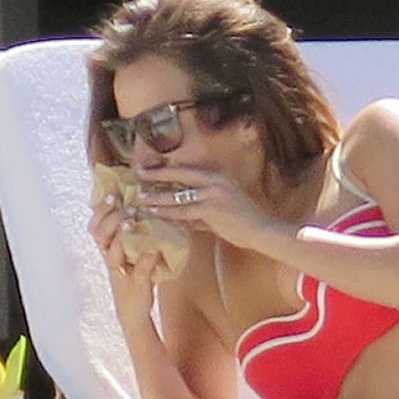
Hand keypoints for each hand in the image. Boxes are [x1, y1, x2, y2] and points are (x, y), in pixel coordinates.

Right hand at [88, 194, 159, 325]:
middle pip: (99, 234)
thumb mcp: (129, 252)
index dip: (100, 208)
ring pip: (113, 251)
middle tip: (125, 205)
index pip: (94, 225)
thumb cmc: (133, 276)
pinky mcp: (136, 284)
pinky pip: (140, 271)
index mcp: (107, 248)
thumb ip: (131, 232)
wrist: (133, 310)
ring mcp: (121, 272)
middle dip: (110, 216)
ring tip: (132, 220)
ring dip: (121, 234)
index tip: (112, 192)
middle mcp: (109, 258)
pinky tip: (155, 248)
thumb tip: (141, 204)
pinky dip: (147, 259)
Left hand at [134, 163, 279, 250]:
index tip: (151, 168)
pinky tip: (155, 214)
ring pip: (178, 195)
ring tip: (140, 199)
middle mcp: (215, 181)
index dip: (167, 169)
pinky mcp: (211, 210)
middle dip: (157, 175)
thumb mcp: (224, 208)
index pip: (188, 170)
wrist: (262, 231)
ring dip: (157, 197)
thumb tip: (184, 217)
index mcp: (218, 177)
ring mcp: (213, 194)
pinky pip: (184, 212)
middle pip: (180, 175)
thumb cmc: (245, 222)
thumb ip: (203, 210)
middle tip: (137, 175)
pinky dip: (167, 213)